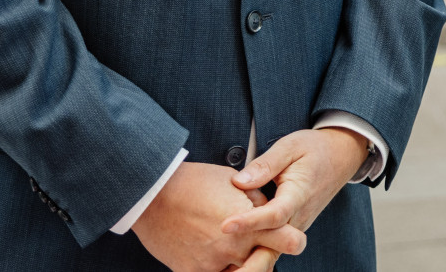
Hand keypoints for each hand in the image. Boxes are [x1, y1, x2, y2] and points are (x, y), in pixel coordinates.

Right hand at [132, 161, 305, 271]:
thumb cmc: (195, 182)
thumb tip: (266, 211)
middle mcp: (235, 249)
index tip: (290, 238)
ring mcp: (213, 264)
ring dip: (240, 263)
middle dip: (263, 254)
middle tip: (256, 244)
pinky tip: (210, 253)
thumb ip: (256, 201)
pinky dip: (217, 268)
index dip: (292, 240)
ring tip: (229, 246)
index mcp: (251, 224)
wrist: (153, 195)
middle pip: (265, 263)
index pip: (290, 241)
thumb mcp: (234, 183)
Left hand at [219, 127, 366, 260]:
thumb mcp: (290, 146)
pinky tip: (238, 242)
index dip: (249, 222)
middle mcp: (300, 215)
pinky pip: (276, 242)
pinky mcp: (294, 226)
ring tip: (224, 245)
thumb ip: (265, 165)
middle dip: (248, 250)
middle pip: (273, 241)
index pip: (273, 215)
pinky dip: (258, 245)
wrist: (342, 155)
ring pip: (274, 246)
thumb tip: (238, 182)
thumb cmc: (315, 148)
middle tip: (220, 245)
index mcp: (299, 193)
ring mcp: (299, 223)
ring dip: (251, 250)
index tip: (225, 225)